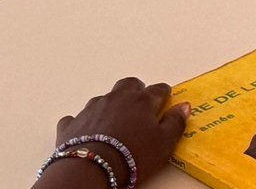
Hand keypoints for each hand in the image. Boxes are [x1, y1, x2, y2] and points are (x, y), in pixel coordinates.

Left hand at [53, 77, 188, 184]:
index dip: (163, 95)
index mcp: (142, 101)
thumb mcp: (163, 144)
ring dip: (108, 106)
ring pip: (103, 99)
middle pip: (128, 84)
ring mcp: (92, 109)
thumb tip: (184, 106)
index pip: (158, 90)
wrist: (90, 169)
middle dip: (134, 90)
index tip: (165, 100)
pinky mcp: (71, 124)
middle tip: (138, 104)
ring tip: (112, 121)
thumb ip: (175, 123)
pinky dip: (81, 123)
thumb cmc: (132, 155)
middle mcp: (117, 98)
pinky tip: (84, 132)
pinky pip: (76, 118)